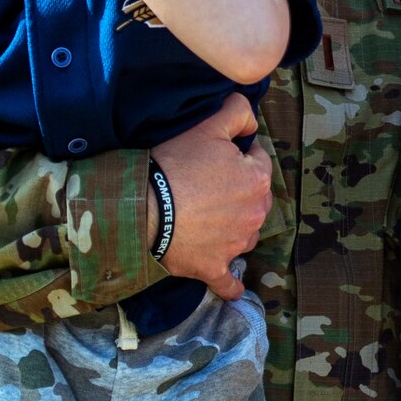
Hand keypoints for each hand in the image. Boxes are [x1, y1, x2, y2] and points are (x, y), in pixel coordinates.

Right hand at [153, 94, 271, 296]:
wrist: (142, 208)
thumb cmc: (174, 165)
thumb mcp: (206, 126)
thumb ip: (237, 113)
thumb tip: (251, 120)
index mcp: (257, 179)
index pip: (257, 161)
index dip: (237, 156)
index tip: (215, 158)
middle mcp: (254, 214)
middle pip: (254, 199)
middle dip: (238, 192)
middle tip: (207, 187)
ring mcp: (235, 244)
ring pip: (244, 235)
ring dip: (233, 230)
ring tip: (207, 221)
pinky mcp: (213, 267)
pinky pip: (228, 281)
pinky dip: (231, 284)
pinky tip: (234, 287)